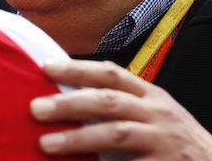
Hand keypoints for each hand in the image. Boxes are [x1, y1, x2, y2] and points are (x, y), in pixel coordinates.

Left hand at [31, 59, 211, 159]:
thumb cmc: (175, 140)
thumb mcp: (153, 114)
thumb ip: (119, 105)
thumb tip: (67, 98)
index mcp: (150, 95)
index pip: (111, 73)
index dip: (78, 68)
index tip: (46, 67)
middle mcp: (157, 113)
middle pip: (109, 101)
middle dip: (70, 102)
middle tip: (36, 108)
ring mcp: (164, 141)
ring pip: (116, 134)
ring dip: (78, 139)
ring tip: (46, 144)